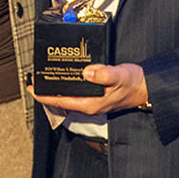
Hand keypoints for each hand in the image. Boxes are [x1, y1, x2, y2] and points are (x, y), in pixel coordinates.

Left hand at [31, 63, 148, 116]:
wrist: (147, 88)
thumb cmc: (134, 83)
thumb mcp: (119, 75)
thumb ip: (104, 74)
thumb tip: (87, 72)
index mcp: (91, 104)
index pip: (61, 101)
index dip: (44, 95)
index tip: (32, 88)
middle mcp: (89, 105)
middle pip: (61, 100)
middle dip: (47, 91)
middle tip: (35, 79)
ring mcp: (92, 101)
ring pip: (68, 96)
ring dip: (57, 88)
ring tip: (46, 77)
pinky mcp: (96, 96)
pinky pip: (76, 93)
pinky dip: (68, 85)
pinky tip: (66, 76)